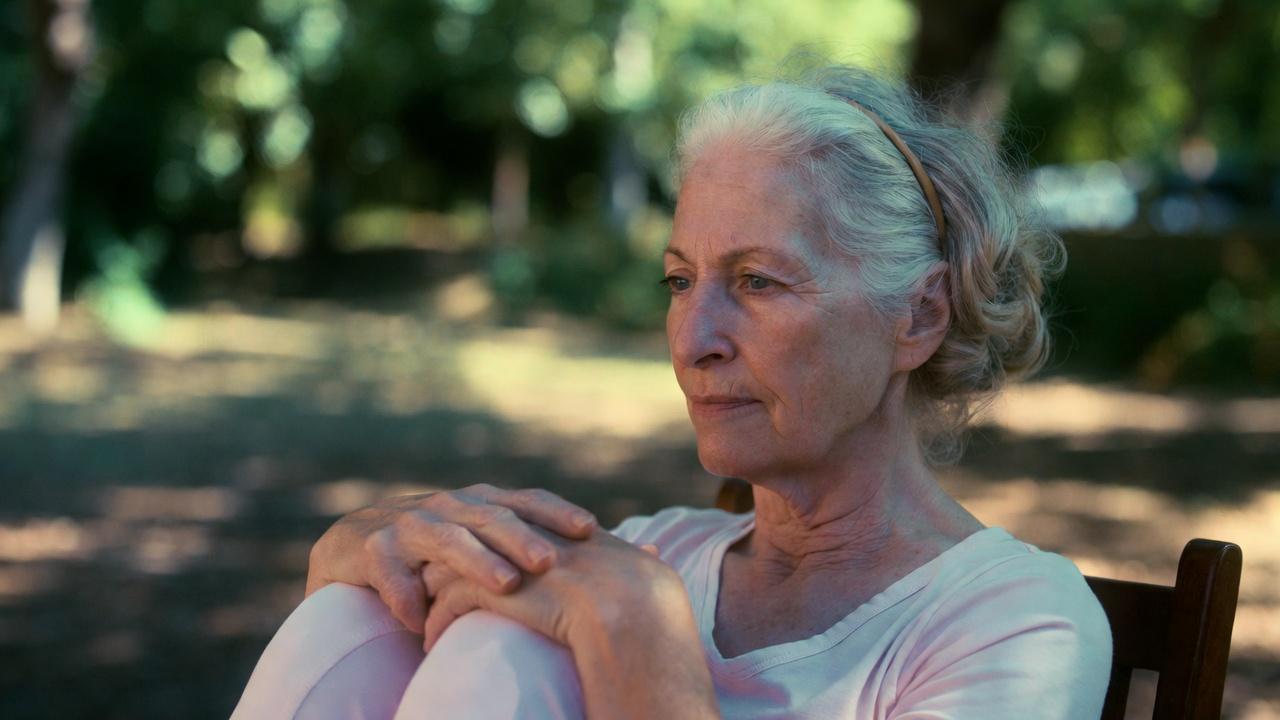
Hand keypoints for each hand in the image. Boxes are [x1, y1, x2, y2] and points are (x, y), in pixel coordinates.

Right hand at [305, 484, 597, 631]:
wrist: (351, 546)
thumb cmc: (431, 552)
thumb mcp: (478, 541)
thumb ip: (527, 548)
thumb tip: (619, 553)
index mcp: (477, 503)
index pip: (524, 501)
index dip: (556, 512)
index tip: (591, 529)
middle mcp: (445, 506)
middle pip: (489, 518)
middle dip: (522, 538)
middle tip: (550, 561)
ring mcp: (406, 525)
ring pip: (445, 539)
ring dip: (475, 560)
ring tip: (505, 583)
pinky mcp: (368, 549)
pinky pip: (389, 574)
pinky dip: (404, 595)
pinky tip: (418, 618)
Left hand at [422, 533, 719, 719]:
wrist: (640, 623)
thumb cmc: (657, 621)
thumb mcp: (653, 580)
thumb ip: (644, 561)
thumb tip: (652, 552)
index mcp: (592, 541)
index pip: (538, 529)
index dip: (512, 547)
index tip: (497, 565)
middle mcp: (553, 540)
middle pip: (496, 536)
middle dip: (470, 555)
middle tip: (446, 574)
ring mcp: (526, 559)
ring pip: (467, 562)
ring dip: (444, 585)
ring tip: (427, 606)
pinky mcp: (502, 586)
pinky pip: (457, 596)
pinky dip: (440, 616)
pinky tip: (431, 637)